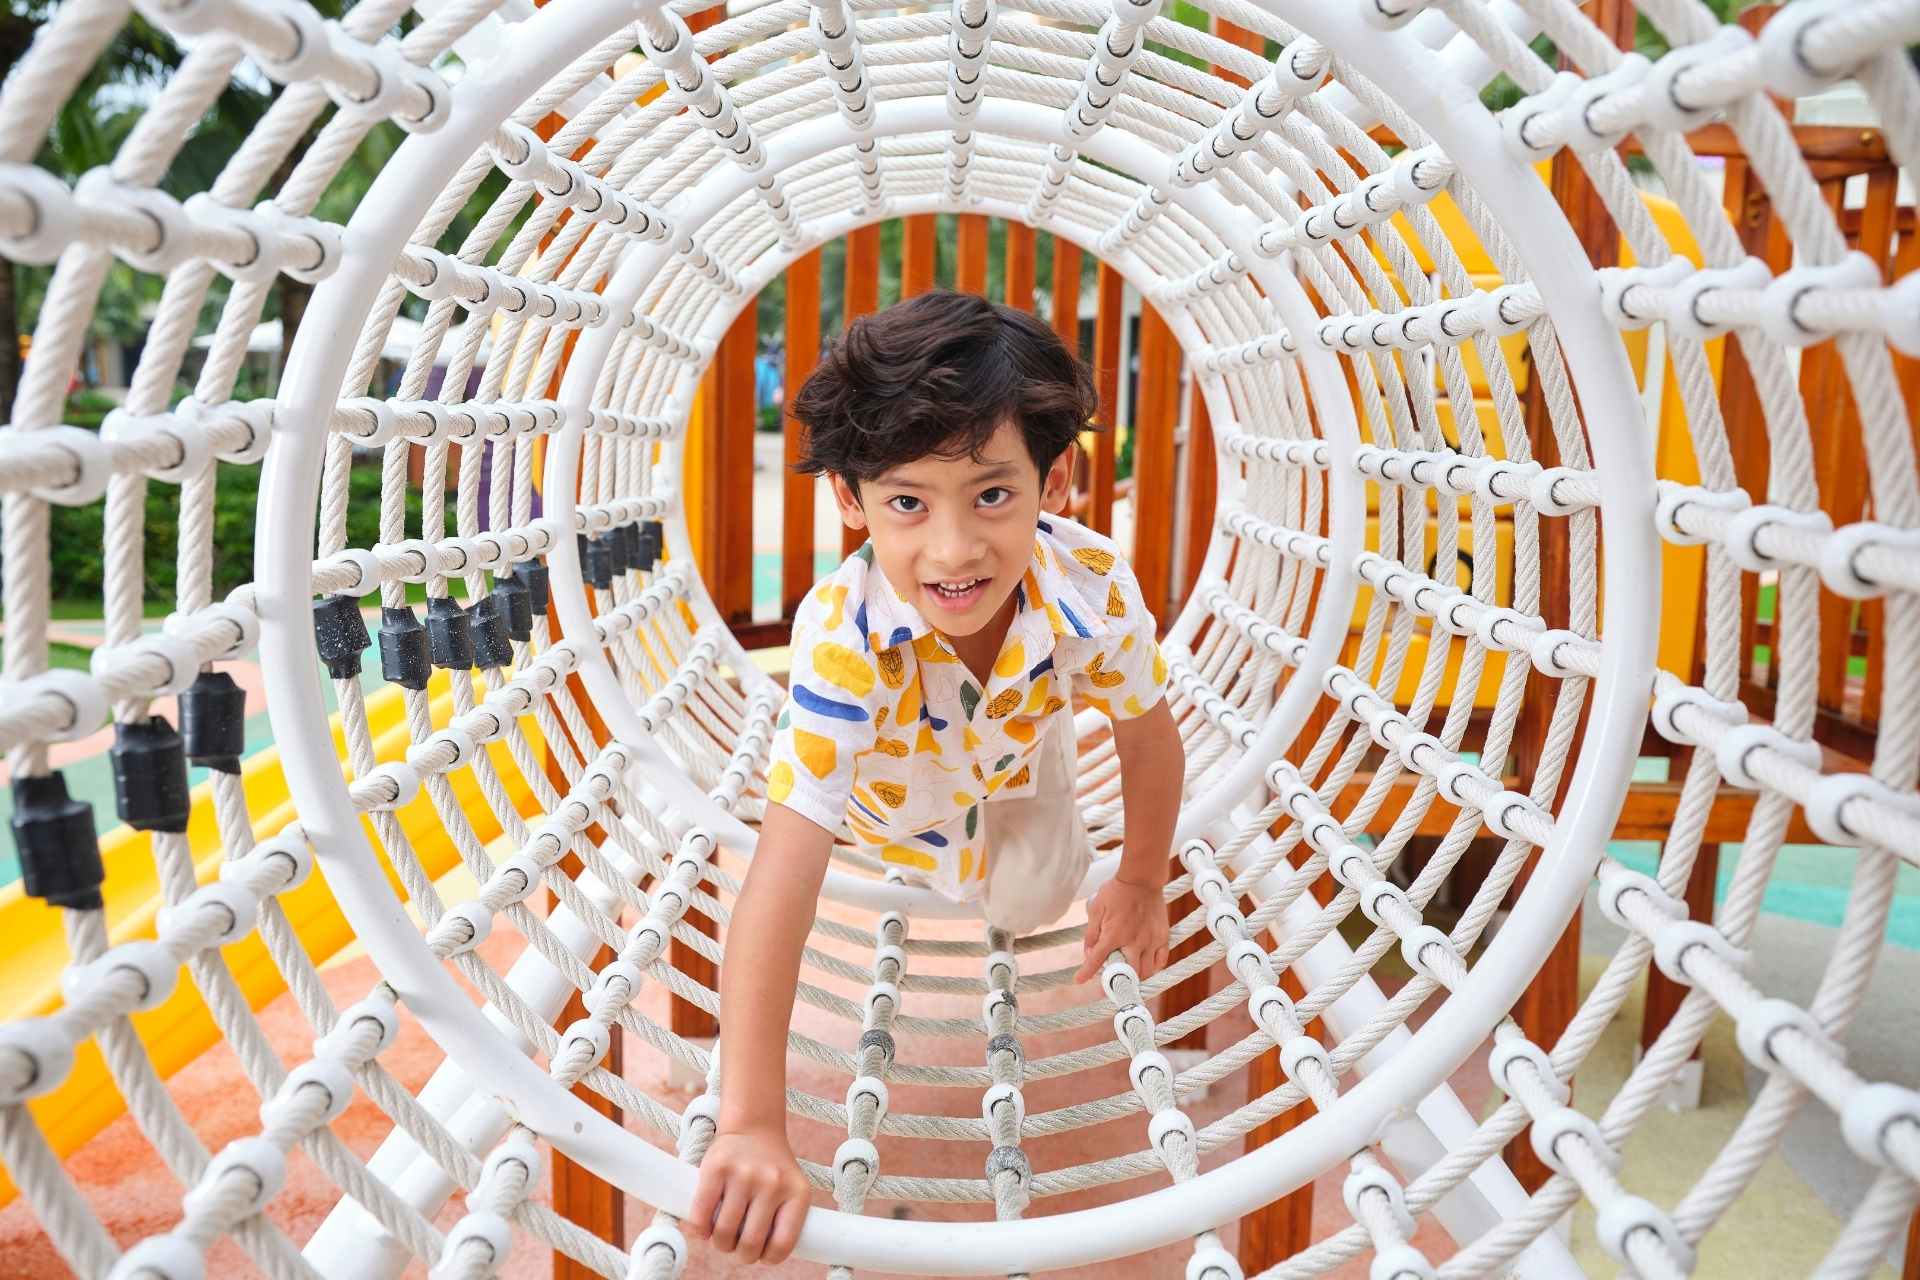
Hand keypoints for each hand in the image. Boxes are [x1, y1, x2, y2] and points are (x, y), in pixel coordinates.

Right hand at [686, 1125, 812, 1264]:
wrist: (753, 1128)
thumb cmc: (770, 1169)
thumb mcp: (790, 1190)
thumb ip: (782, 1220)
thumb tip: (763, 1256)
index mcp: (797, 1193)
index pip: (783, 1243)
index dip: (768, 1257)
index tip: (761, 1255)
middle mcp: (773, 1182)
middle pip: (750, 1243)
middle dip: (741, 1254)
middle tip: (737, 1247)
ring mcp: (744, 1174)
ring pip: (725, 1232)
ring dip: (720, 1243)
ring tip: (722, 1236)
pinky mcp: (717, 1167)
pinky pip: (702, 1214)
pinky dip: (700, 1229)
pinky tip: (704, 1229)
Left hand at [1074, 875, 1168, 982]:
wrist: (1141, 879)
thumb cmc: (1116, 892)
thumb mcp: (1096, 909)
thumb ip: (1091, 934)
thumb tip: (1088, 953)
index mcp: (1113, 935)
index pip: (1097, 960)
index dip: (1086, 973)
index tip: (1079, 981)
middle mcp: (1133, 942)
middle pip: (1127, 974)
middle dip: (1117, 984)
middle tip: (1109, 988)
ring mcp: (1150, 940)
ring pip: (1146, 972)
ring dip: (1136, 979)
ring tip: (1129, 979)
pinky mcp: (1162, 937)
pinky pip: (1160, 960)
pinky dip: (1153, 968)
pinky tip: (1145, 967)